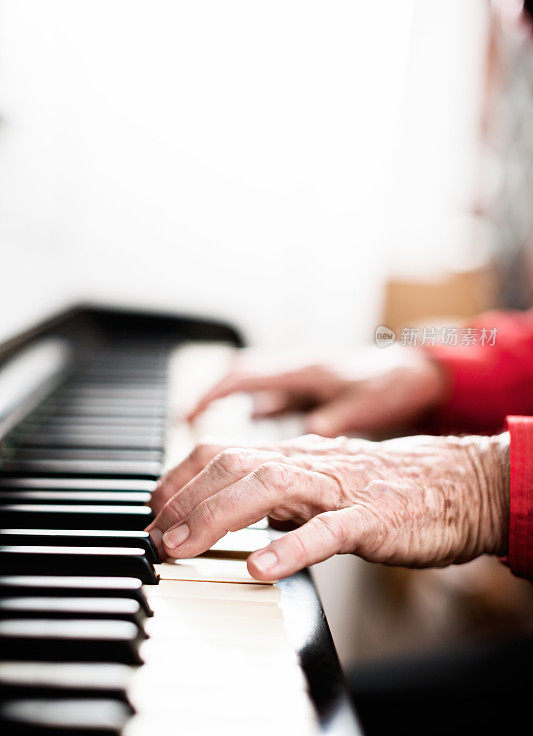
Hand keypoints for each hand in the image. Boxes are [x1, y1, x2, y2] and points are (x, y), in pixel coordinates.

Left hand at [147, 432, 509, 580]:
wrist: (454, 484)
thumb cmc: (383, 488)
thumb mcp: (319, 483)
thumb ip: (276, 492)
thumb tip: (224, 508)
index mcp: (294, 454)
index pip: (223, 450)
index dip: (181, 476)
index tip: (154, 507)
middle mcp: (310, 462)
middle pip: (235, 463)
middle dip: (186, 498)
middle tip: (158, 536)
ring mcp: (340, 488)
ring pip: (271, 485)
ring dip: (218, 515)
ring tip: (184, 546)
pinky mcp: (373, 517)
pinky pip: (329, 530)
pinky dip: (292, 547)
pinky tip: (262, 567)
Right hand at [187, 345, 447, 437]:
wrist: (419, 373)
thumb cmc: (394, 385)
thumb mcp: (368, 404)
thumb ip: (338, 419)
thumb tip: (310, 432)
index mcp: (304, 369)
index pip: (245, 375)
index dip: (212, 394)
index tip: (186, 417)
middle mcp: (295, 369)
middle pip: (236, 377)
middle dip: (205, 400)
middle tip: (184, 426)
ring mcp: (300, 378)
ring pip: (250, 387)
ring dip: (226, 406)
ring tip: (203, 444)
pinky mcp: (308, 389)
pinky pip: (269, 397)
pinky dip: (251, 413)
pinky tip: (246, 437)